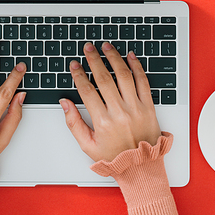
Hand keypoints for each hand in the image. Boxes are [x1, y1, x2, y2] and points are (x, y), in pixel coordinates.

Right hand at [59, 42, 161, 161]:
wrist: (141, 168)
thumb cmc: (114, 158)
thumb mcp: (87, 145)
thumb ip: (73, 123)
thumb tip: (65, 103)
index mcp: (103, 122)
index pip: (87, 91)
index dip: (79, 74)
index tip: (75, 65)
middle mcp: (119, 112)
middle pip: (104, 78)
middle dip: (94, 60)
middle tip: (88, 48)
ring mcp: (136, 108)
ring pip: (123, 75)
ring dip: (114, 58)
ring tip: (106, 47)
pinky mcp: (149, 106)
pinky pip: (143, 82)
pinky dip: (137, 66)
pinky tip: (130, 56)